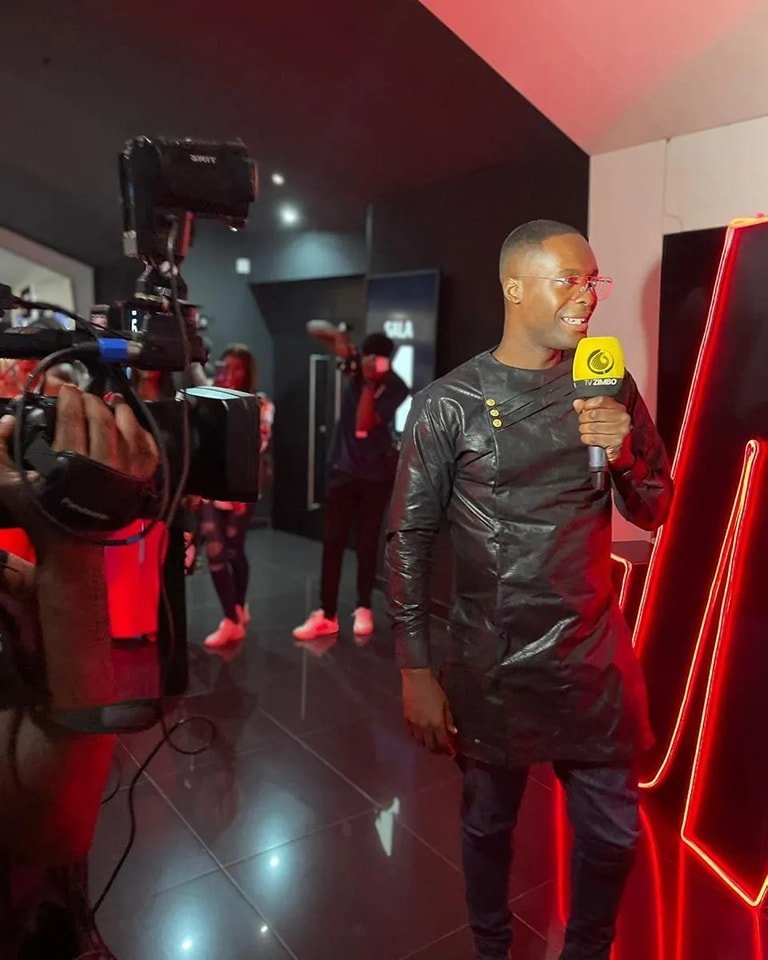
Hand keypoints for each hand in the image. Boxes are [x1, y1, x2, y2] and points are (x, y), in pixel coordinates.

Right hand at [0, 385, 157, 550]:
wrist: (71, 548)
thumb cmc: (40, 514)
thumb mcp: (9, 484)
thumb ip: (0, 450)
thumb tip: (6, 420)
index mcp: (69, 466)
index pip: (72, 419)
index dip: (69, 399)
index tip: (65, 390)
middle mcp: (102, 469)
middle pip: (102, 421)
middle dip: (91, 402)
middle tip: (82, 395)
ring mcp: (125, 477)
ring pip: (129, 432)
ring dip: (119, 412)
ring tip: (109, 402)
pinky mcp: (138, 485)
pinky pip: (148, 451)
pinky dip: (141, 433)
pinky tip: (130, 423)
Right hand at [401, 669, 456, 755]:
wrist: (416, 679)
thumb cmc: (434, 689)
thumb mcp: (445, 703)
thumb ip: (449, 719)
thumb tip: (453, 731)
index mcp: (437, 723)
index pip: (442, 743)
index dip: (447, 750)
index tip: (451, 752)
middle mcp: (425, 727)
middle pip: (430, 746)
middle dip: (437, 750)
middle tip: (441, 748)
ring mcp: (414, 724)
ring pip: (420, 741)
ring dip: (426, 743)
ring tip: (431, 740)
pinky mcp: (406, 719)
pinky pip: (411, 732)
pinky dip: (416, 735)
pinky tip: (420, 732)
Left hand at [573, 396, 632, 465]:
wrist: (622, 442)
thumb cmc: (610, 425)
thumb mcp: (601, 412)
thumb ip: (588, 406)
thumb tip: (578, 403)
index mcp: (618, 407)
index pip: (600, 401)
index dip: (588, 405)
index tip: (584, 409)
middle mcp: (621, 419)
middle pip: (594, 415)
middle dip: (583, 418)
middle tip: (582, 421)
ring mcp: (620, 431)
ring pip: (592, 427)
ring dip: (584, 429)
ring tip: (585, 429)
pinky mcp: (615, 443)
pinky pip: (594, 439)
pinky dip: (587, 438)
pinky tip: (588, 437)